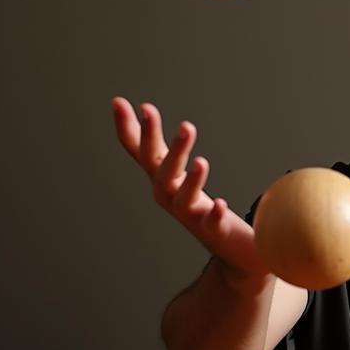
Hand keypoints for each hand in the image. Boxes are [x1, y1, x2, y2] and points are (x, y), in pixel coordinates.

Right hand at [111, 97, 268, 280]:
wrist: (229, 247)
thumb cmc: (198, 205)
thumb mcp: (174, 172)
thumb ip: (158, 145)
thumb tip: (139, 107)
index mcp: (162, 179)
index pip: (140, 151)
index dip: (129, 129)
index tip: (121, 102)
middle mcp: (170, 197)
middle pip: (160, 170)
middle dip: (157, 143)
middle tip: (158, 113)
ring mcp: (192, 215)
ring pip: (184, 198)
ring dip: (191, 180)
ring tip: (201, 161)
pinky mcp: (214, 230)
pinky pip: (211, 224)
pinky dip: (214, 214)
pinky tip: (221, 204)